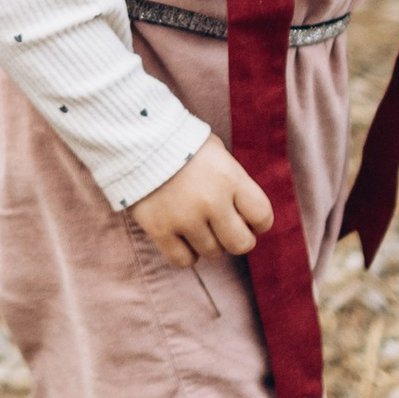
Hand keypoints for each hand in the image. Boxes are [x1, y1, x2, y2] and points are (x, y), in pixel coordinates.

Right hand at [130, 135, 274, 267]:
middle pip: (241, 244)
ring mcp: (184, 218)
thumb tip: (245, 217)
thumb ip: (234, 184)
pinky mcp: (159, 229)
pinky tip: (182, 238)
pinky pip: (184, 261)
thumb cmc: (181, 144)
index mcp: (230, 178)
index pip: (262, 216)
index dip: (259, 222)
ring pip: (213, 253)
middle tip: (225, 229)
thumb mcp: (218, 154)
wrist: (136, 137)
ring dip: (209, 243)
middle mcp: (211, 201)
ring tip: (198, 225)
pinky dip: (186, 254)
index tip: (248, 219)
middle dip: (237, 239)